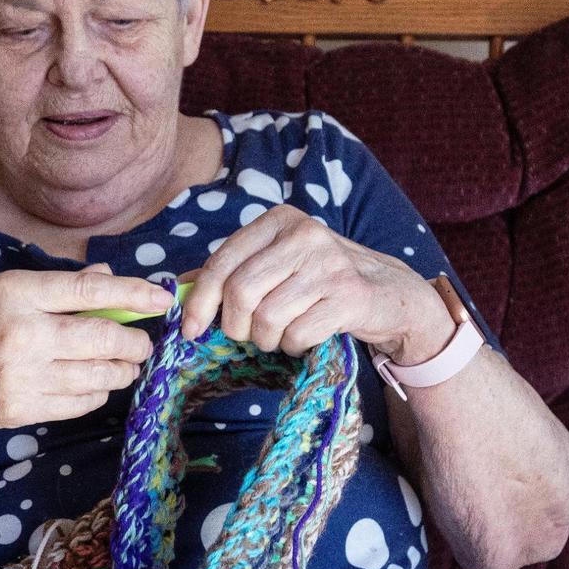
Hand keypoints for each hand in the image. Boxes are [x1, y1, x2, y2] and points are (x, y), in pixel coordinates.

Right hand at [0, 263, 172, 434]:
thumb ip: (53, 287)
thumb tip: (104, 278)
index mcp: (15, 293)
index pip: (91, 290)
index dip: (135, 294)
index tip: (162, 298)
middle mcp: (22, 334)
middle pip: (105, 337)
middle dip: (135, 341)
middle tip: (142, 342)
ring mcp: (22, 376)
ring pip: (99, 375)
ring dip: (122, 370)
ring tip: (124, 363)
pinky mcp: (21, 410)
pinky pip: (80, 403)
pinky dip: (96, 394)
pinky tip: (93, 385)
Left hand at [180, 205, 452, 359]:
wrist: (389, 293)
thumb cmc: (320, 281)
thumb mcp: (275, 265)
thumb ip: (230, 272)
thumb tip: (178, 290)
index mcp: (278, 221)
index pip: (221, 263)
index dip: (199, 302)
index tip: (189, 330)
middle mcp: (303, 234)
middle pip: (240, 293)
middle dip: (236, 327)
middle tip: (248, 336)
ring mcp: (329, 263)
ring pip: (267, 318)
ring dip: (267, 340)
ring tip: (280, 335)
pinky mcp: (350, 295)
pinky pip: (298, 334)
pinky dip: (294, 346)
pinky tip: (305, 338)